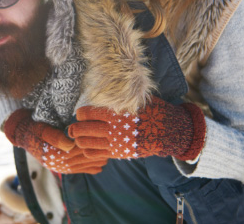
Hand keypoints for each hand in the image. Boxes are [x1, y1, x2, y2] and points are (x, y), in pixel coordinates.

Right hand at [4, 109, 106, 173]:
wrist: (24, 135)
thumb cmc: (35, 128)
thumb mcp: (42, 129)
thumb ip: (55, 136)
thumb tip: (70, 144)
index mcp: (54, 153)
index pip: (78, 149)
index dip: (91, 144)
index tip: (103, 139)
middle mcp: (57, 163)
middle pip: (83, 159)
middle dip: (97, 153)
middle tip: (111, 147)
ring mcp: (60, 168)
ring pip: (83, 166)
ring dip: (96, 161)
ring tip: (108, 154)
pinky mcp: (61, 169)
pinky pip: (79, 171)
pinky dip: (90, 169)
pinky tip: (100, 165)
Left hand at [68, 96, 205, 160]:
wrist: (168, 131)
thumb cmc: (152, 111)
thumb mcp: (136, 99)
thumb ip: (119, 98)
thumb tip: (102, 90)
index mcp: (117, 112)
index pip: (89, 113)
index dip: (81, 113)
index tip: (81, 113)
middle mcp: (114, 128)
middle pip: (83, 129)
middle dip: (76, 127)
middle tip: (75, 126)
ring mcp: (115, 142)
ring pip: (86, 143)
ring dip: (80, 139)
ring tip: (79, 136)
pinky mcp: (118, 153)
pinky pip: (96, 154)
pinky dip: (88, 150)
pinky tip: (89, 146)